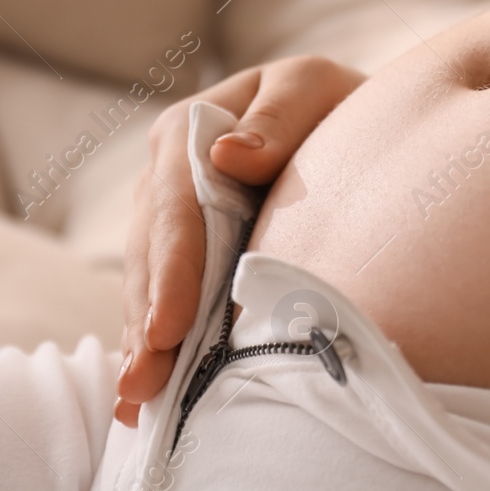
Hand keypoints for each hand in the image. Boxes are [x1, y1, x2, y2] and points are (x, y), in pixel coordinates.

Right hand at [115, 55, 364, 425]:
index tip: (169, 326)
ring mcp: (170, 225)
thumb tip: (229, 154)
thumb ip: (277, 118)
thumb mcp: (312, 87)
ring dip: (143, 346)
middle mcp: (166, 183)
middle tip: (145, 383)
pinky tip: (145, 399)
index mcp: (188, 135)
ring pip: (147, 289)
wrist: (350, 123)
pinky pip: (163, 305)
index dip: (170, 272)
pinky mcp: (186, 260)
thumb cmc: (333, 104)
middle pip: (151, 260)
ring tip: (139, 402)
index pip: (174, 211)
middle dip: (147, 324)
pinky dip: (154, 349)